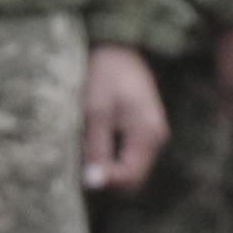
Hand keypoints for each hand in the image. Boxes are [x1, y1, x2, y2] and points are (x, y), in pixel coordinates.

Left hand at [80, 44, 166, 194]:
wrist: (116, 48)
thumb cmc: (103, 75)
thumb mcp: (95, 112)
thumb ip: (96, 149)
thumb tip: (93, 184)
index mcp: (148, 136)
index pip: (130, 179)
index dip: (104, 182)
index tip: (77, 175)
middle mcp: (156, 140)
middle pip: (132, 180)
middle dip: (106, 178)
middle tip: (77, 163)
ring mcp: (151, 136)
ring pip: (128, 169)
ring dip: (105, 167)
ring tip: (82, 150)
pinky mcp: (142, 132)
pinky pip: (127, 157)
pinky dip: (108, 157)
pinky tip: (91, 142)